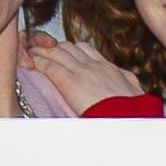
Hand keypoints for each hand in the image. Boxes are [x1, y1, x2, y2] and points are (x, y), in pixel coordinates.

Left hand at [21, 30, 146, 111]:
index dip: (70, 50)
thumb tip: (128, 81)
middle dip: (53, 48)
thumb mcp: (135, 92)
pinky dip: (38, 63)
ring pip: (56, 52)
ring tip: (31, 53)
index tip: (62, 54)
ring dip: (42, 52)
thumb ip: (127, 83)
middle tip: (40, 51)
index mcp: (109, 68)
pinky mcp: (69, 81)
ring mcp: (82, 71)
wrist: (131, 118)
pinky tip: (30, 63)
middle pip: (68, 47)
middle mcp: (94, 65)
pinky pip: (50, 66)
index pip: (84, 50)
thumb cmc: (135, 113)